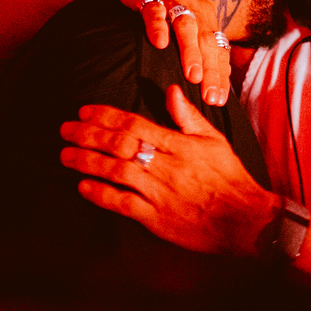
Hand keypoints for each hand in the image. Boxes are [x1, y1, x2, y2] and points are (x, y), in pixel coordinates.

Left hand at [60, 85, 276, 254]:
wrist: (246, 221)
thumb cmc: (231, 179)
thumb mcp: (214, 141)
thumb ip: (188, 116)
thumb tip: (171, 90)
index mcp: (178, 144)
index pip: (134, 123)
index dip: (105, 115)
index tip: (84, 111)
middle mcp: (165, 166)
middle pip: (119, 144)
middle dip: (87, 135)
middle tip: (65, 130)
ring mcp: (159, 192)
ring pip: (116, 172)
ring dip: (87, 162)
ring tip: (65, 155)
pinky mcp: (157, 218)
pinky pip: (123, 204)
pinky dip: (101, 194)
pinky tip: (83, 187)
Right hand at [101, 0, 232, 105]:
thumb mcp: (186, 13)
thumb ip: (196, 40)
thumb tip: (206, 74)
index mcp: (205, 15)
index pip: (218, 48)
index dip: (220, 74)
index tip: (220, 100)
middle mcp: (193, 7)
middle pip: (206, 41)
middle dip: (211, 71)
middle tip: (211, 96)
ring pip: (185, 26)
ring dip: (190, 51)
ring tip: (192, 76)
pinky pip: (154, 11)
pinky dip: (157, 27)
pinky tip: (159, 43)